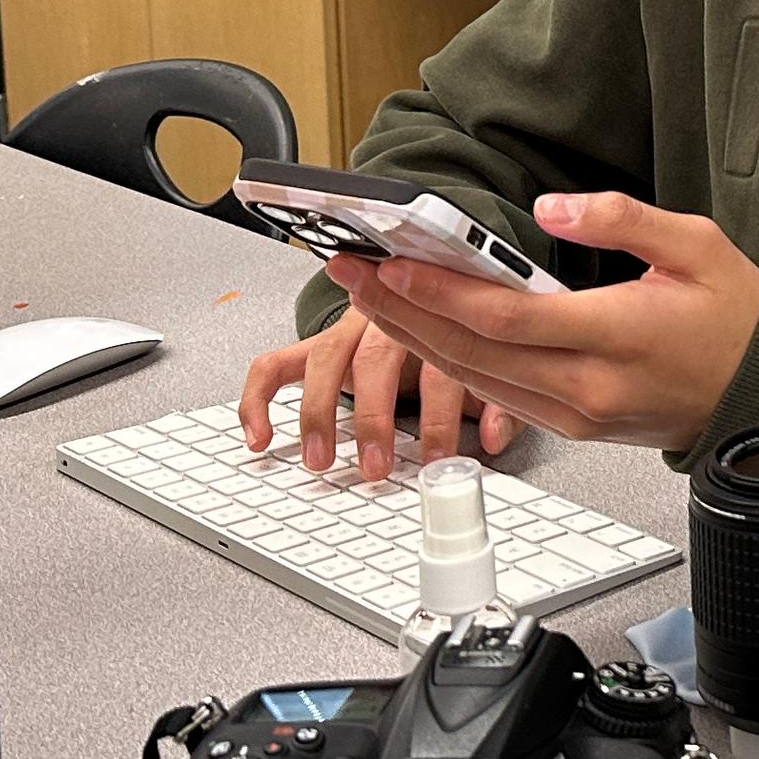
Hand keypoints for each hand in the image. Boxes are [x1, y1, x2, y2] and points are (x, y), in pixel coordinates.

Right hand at [237, 310, 512, 480]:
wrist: (428, 291)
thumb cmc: (459, 339)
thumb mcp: (491, 369)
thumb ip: (499, 402)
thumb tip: (496, 440)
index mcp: (439, 319)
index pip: (439, 364)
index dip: (439, 415)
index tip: (439, 461)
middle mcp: (388, 316)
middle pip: (375, 358)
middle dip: (374, 417)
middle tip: (376, 467)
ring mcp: (347, 327)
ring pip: (324, 359)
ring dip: (319, 412)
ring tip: (321, 460)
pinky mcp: (316, 343)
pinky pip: (274, 365)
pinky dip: (259, 399)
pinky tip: (259, 436)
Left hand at [330, 191, 758, 452]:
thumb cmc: (736, 320)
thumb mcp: (698, 246)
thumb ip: (622, 219)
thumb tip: (550, 208)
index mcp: (619, 336)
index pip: (508, 318)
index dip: (443, 292)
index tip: (395, 262)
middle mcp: (589, 386)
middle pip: (474, 352)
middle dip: (403, 310)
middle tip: (354, 268)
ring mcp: (576, 413)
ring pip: (475, 378)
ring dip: (413, 337)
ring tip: (368, 294)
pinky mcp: (570, 426)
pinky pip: (495, 394)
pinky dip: (448, 362)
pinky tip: (419, 332)